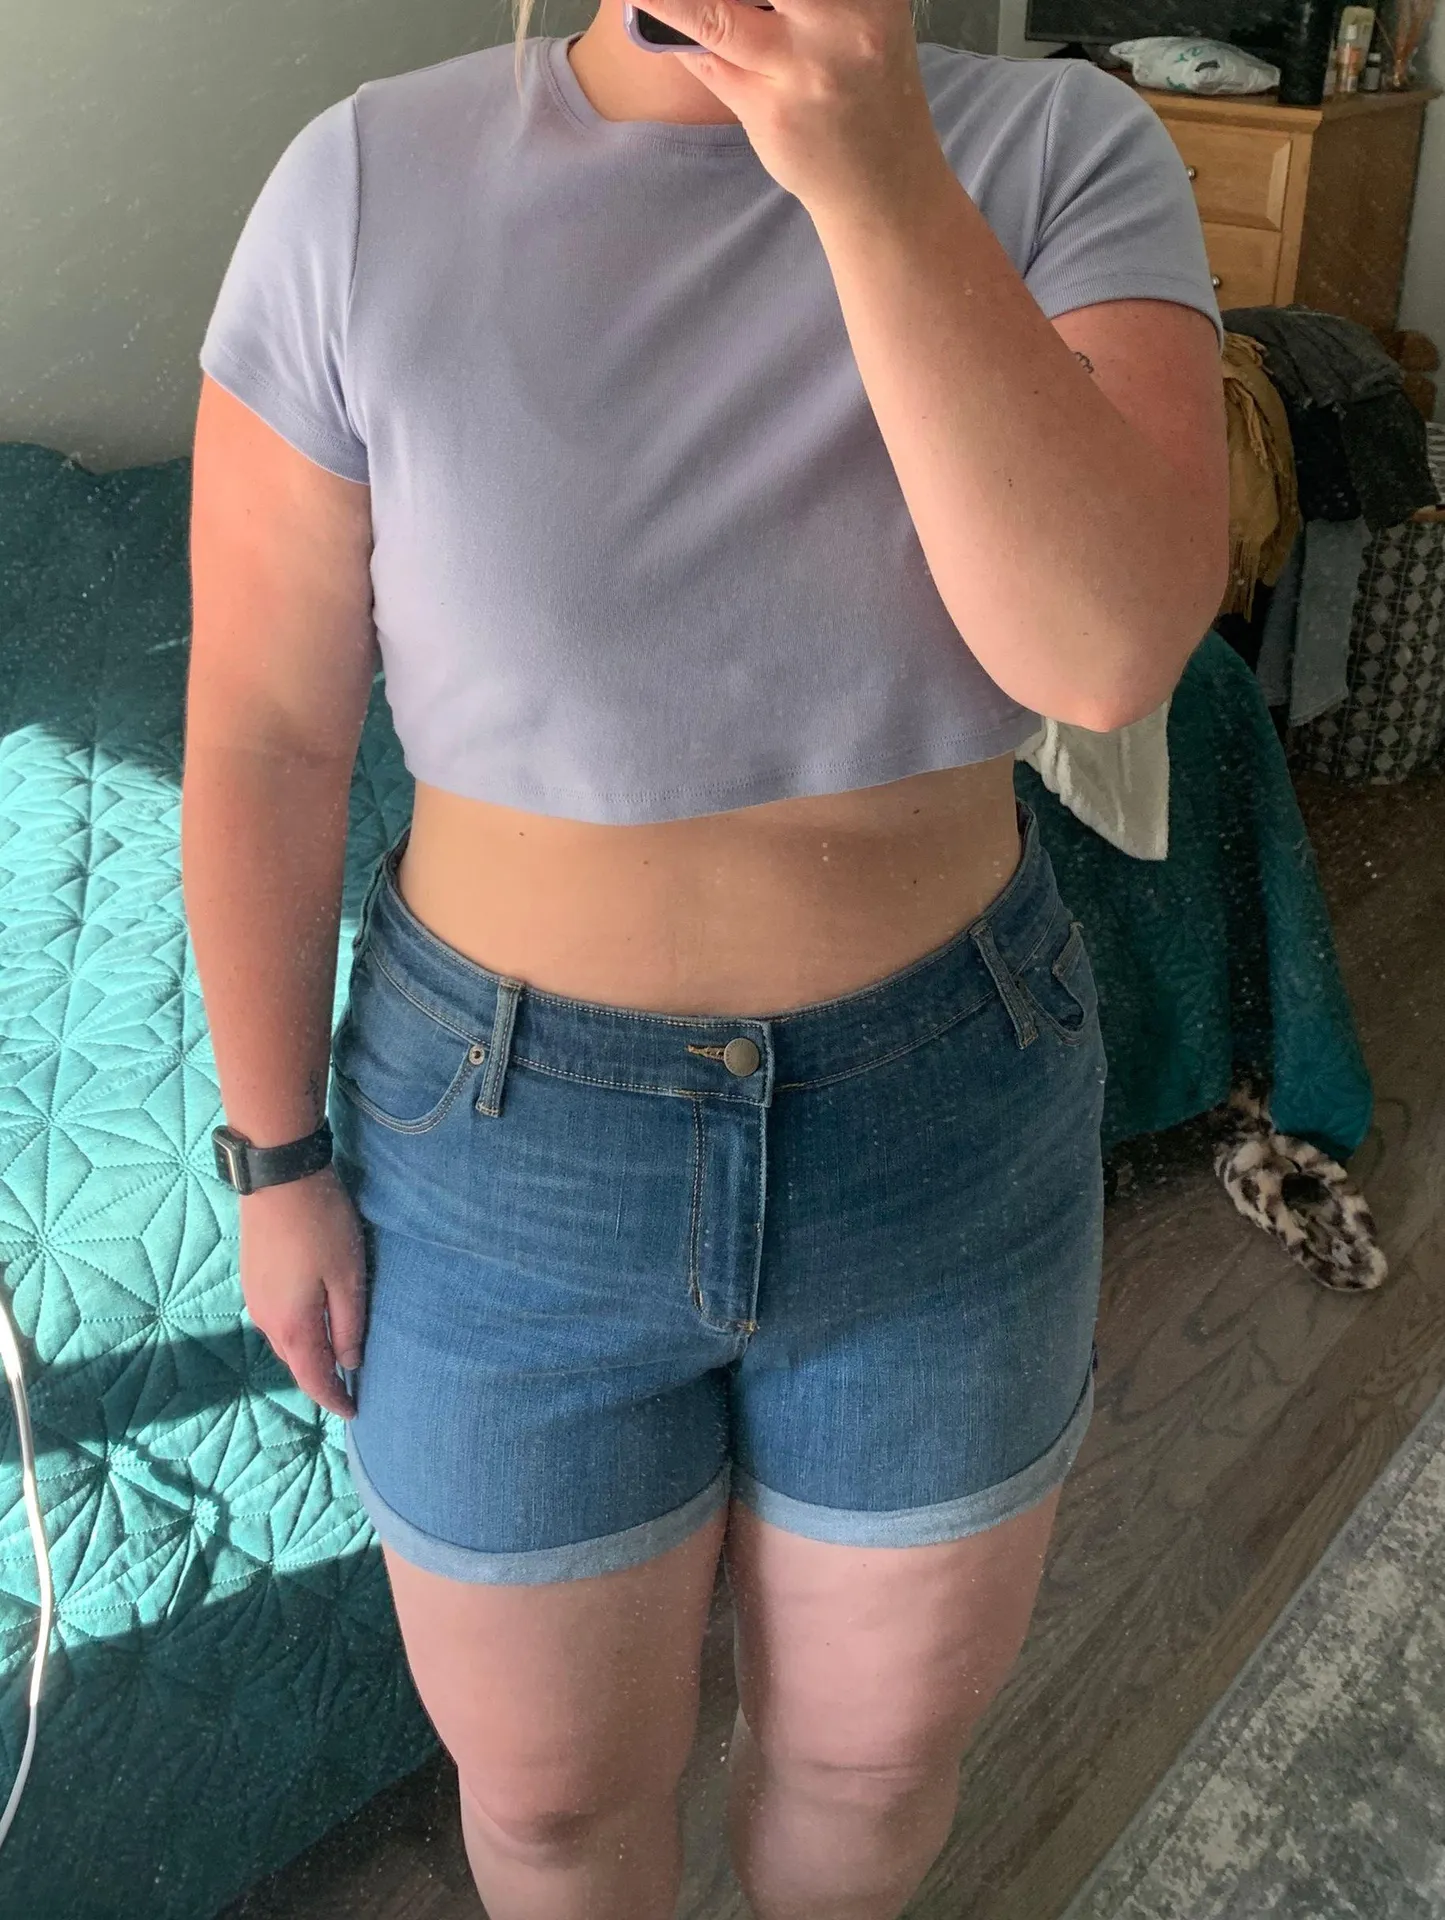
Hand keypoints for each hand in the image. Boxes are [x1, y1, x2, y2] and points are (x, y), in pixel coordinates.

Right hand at [238, 1163, 367, 1421]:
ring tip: (333, 1360)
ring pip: (285, 1342)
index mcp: (293, 1326)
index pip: (314, 1378)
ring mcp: (255, 1298)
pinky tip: (313, 1323)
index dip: (334, 1398)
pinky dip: (297, 1332)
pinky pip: (277, 1321)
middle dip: (320, 1380)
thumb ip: (349, 1325)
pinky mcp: (253, 1278)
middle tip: (348, 1389)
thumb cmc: (321, 1226)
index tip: (354, 1411)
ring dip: (308, 1356)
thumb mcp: (348, 1277)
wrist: (278, 1177)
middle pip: (296, 1363)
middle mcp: (266, 1320)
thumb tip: (350, 1362)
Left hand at [635, 0, 946, 218]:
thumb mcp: (862, 17)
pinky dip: (678, 35)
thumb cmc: (866, 86)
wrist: (883, 181)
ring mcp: (802, 72)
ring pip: (714, 16)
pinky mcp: (769, 112)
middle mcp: (841, 23)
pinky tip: (655, 19)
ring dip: (667, 0)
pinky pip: (707, 62)